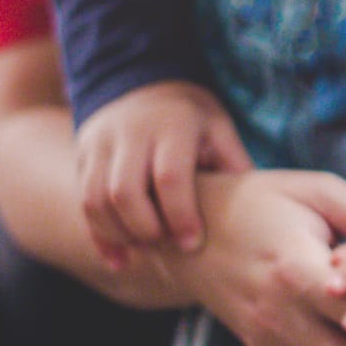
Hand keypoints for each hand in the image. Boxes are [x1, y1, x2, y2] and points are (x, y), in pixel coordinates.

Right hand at [75, 79, 250, 259]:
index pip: (169, 177)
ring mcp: (99, 143)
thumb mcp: (218, 129)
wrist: (142, 85)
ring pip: (95, 200)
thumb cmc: (192, 118)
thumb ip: (232, 165)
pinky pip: (83, 202)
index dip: (180, 215)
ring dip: (119, 235)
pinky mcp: (83, 156)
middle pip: (125, 192)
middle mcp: (129, 132)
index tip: (192, 244)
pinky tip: (121, 260)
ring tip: (146, 253)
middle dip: (146, 229)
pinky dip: (99, 236)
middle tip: (168, 248)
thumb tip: (262, 211)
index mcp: (171, 125)